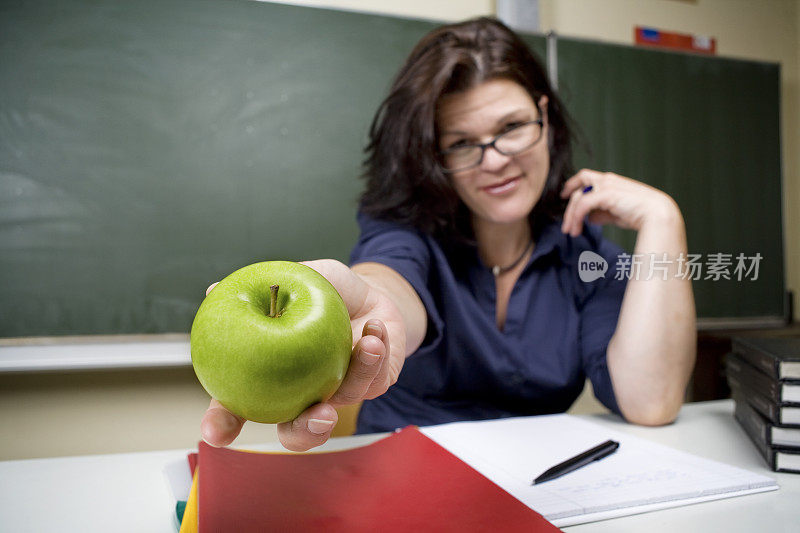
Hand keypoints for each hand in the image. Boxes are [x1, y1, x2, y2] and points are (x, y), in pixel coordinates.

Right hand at [199, 259, 406, 450]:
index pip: (238, 408)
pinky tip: (374, 329)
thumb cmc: (326, 290)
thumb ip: (265, 286)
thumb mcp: (297, 279)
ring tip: (366, 345)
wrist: (371, 292)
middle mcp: (301, 394)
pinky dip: (376, 352)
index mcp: (271, 376)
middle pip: (295, 432)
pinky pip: (374, 377)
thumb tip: (212, 290)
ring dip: (357, 375)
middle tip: (319, 416)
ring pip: (344, 404)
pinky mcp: (372, 386)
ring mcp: (338, 394)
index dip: (223, 424)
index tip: (214, 433)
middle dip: (304, 432)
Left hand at [560, 169, 680, 235]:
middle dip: (569, 207)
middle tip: (566, 226)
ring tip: (571, 232)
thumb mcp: (616, 214)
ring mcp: (606, 185)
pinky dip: (576, 217)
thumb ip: (602, 213)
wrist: (657, 214)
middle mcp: (607, 180)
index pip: (586, 177)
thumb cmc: (641, 215)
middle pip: (578, 186)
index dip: (572, 184)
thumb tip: (590, 218)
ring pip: (578, 197)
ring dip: (571, 216)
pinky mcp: (605, 194)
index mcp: (611, 181)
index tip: (564, 195)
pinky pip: (583, 204)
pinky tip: (577, 229)